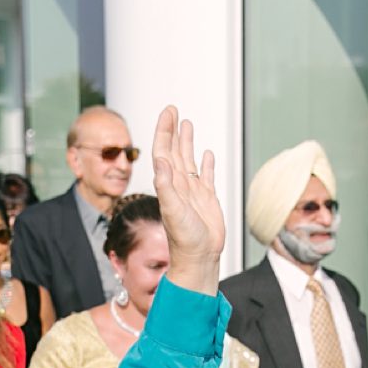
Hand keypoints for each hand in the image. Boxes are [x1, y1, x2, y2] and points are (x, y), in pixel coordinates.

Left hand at [148, 106, 222, 293]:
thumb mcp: (173, 210)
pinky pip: (205, 176)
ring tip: (186, 124)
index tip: (168, 112)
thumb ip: (166, 185)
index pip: (164, 150)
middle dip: (173, 130)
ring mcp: (193, 192)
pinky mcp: (207, 200)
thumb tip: (161, 159)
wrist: (199, 258)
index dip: (164, 130)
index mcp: (169, 184)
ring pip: (188, 160)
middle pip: (174, 150)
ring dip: (187, 142)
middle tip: (173, 109)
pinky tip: (206, 154)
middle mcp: (179, 185)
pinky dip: (205, 164)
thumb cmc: (184, 239)